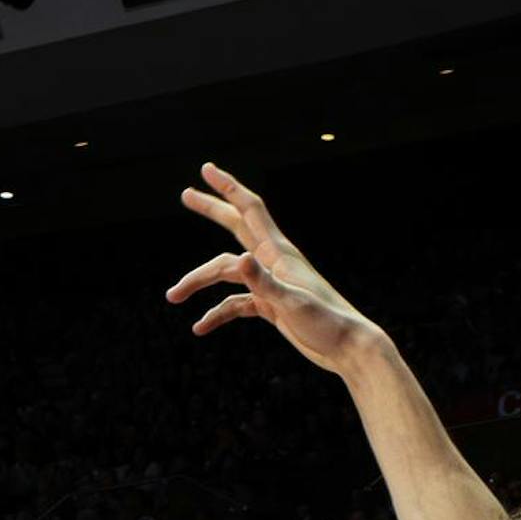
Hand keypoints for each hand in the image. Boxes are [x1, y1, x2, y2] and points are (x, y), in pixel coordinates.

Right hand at [169, 165, 380, 373]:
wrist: (348, 350)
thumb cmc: (326, 323)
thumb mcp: (291, 302)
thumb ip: (263, 281)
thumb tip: (238, 259)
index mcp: (278, 252)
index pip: (249, 209)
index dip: (227, 187)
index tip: (205, 169)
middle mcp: (272, 262)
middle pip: (234, 228)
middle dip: (211, 210)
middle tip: (185, 195)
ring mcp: (270, 283)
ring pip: (227, 274)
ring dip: (200, 283)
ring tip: (172, 297)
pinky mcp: (271, 306)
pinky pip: (236, 304)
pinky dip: (218, 314)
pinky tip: (200, 328)